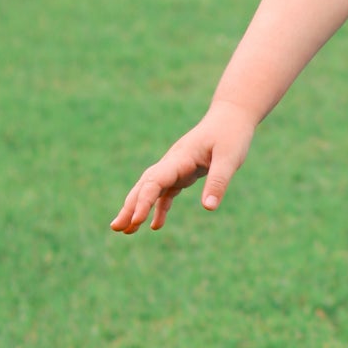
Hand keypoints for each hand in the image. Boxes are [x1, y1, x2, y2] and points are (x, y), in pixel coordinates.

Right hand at [111, 101, 255, 234]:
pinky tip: (156, 226)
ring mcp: (175, 168)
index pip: (154, 181)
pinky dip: (158, 208)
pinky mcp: (183, 172)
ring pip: (150, 190)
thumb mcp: (229, 158)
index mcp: (180, 158)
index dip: (143, 201)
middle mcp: (172, 163)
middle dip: (129, 207)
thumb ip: (218, 182)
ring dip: (137, 208)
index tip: (136, 220)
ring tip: (125, 231)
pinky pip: (166, 193)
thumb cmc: (231, 135)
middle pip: (144, 186)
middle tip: (115, 228)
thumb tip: (208, 208)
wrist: (231, 116)